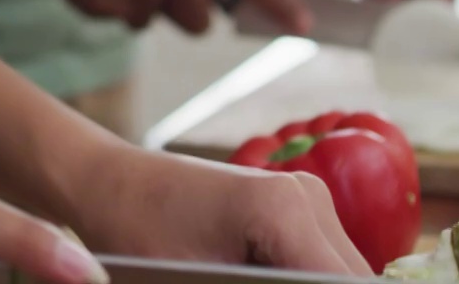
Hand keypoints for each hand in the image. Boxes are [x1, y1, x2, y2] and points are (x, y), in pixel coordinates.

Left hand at [64, 146, 373, 275]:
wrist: (107, 184)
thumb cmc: (134, 236)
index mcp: (285, 212)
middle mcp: (308, 197)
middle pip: (351, 282)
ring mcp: (306, 198)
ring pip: (341, 274)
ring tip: (245, 280)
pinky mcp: (296, 207)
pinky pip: (322, 262)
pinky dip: (304, 278)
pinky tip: (263, 280)